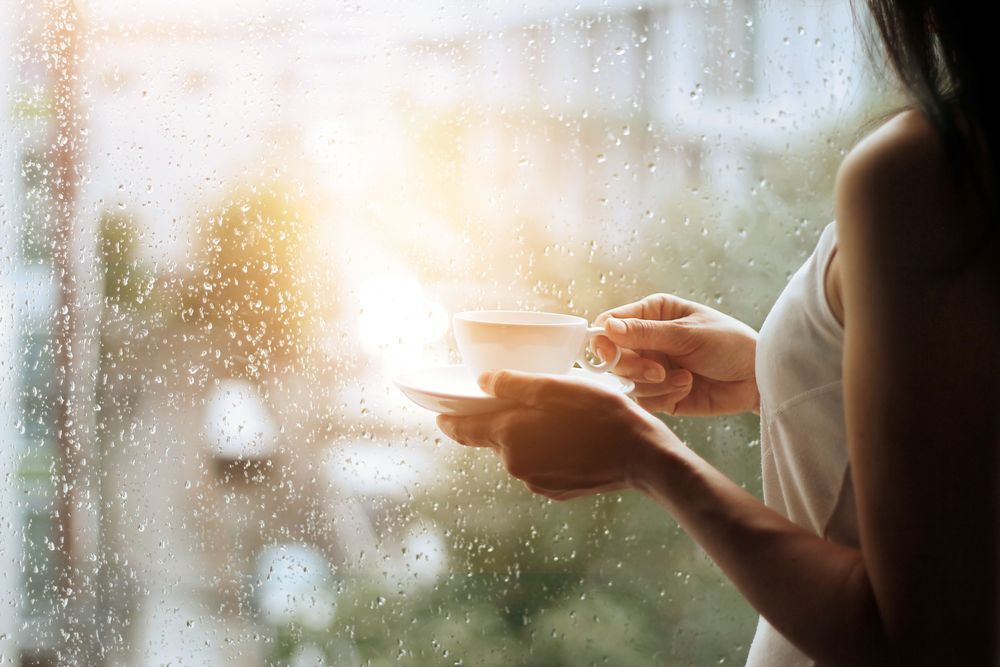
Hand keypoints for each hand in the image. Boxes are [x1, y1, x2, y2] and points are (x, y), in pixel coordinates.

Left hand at [436, 369, 674, 499]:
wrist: (642, 457)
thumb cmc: (601, 414)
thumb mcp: (557, 387)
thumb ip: (514, 384)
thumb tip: (481, 382)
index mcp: (509, 435)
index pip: (461, 429)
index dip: (449, 418)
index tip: (438, 412)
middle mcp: (515, 464)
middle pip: (494, 437)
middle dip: (503, 419)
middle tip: (530, 400)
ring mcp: (535, 481)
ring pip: (519, 451)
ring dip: (530, 434)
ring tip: (561, 418)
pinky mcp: (555, 491)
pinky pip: (539, 465)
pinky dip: (548, 451)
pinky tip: (573, 439)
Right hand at [592, 293, 758, 415]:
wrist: (757, 378)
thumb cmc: (728, 343)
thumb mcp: (687, 333)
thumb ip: (646, 333)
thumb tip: (607, 327)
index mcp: (651, 313)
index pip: (609, 324)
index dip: (604, 340)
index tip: (610, 354)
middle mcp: (647, 340)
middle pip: (613, 358)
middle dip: (633, 367)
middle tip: (656, 370)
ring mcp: (652, 367)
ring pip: (628, 381)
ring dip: (654, 383)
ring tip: (682, 378)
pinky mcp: (660, 393)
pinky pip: (645, 400)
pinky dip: (664, 395)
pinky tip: (687, 386)